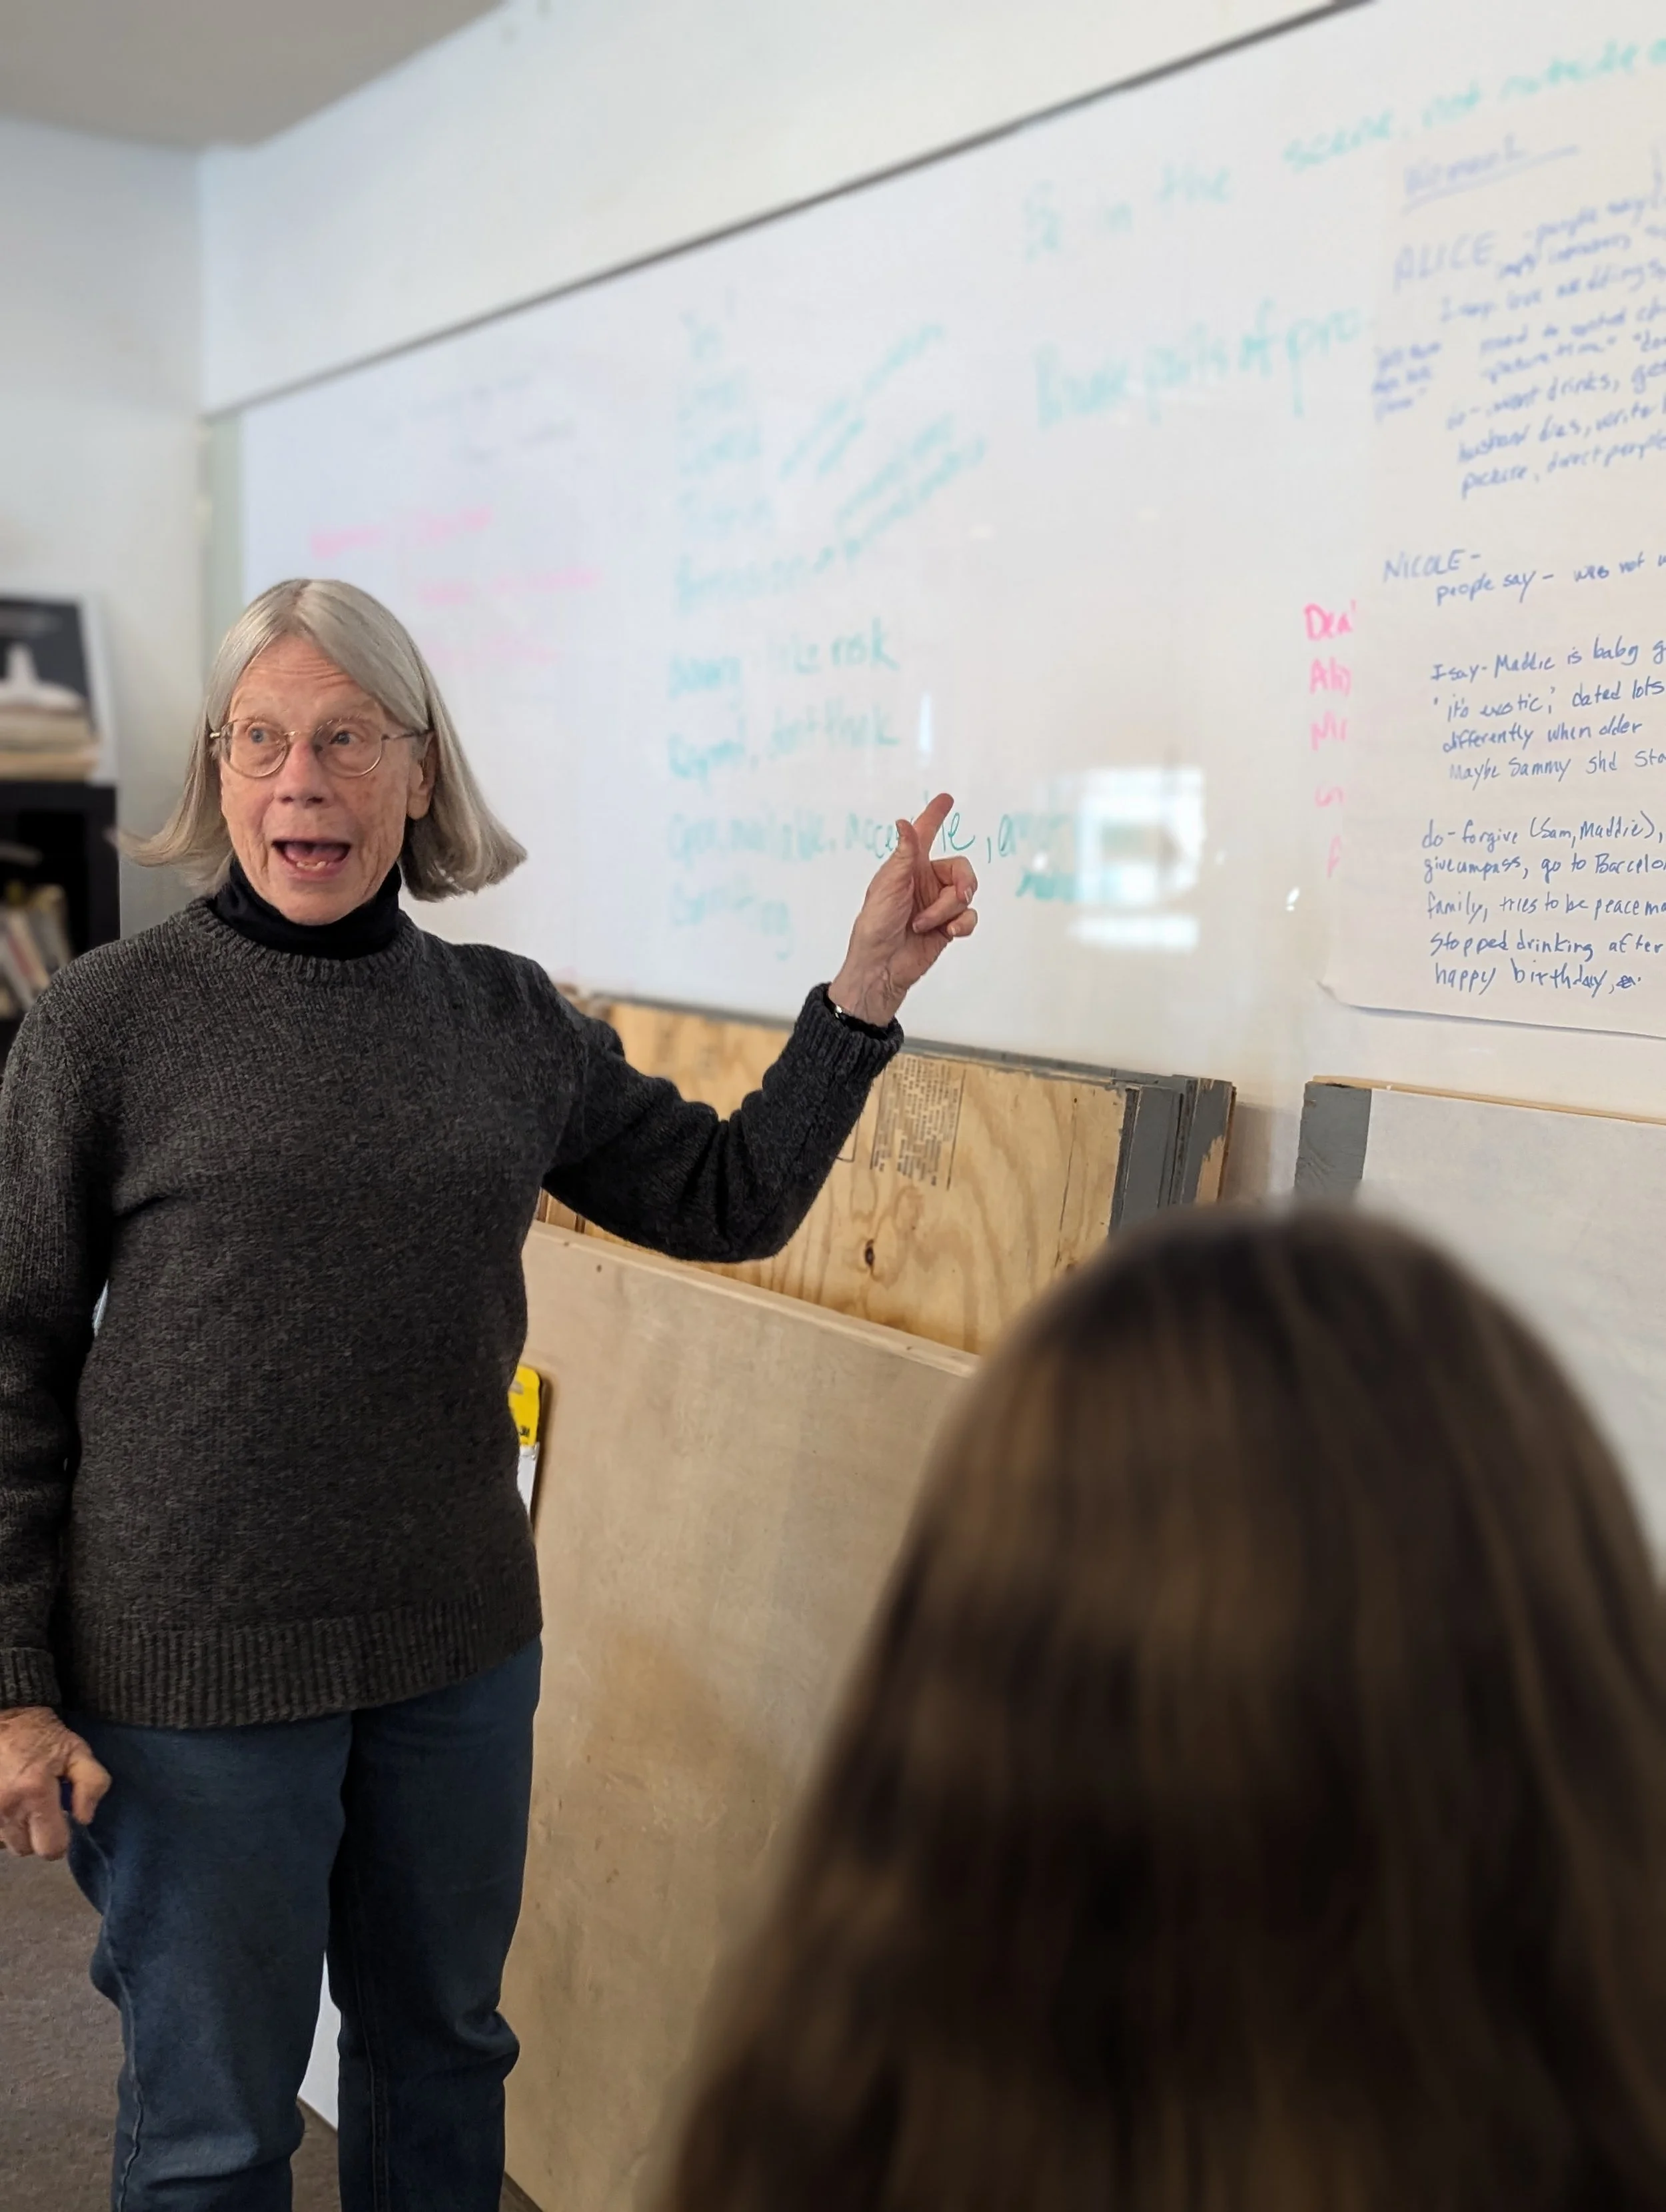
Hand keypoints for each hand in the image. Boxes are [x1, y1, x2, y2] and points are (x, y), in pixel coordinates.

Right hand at [0, 1706, 109, 1858]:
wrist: (0, 1718)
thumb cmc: (40, 1735)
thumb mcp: (76, 1750)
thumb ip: (91, 1783)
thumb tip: (84, 1818)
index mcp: (35, 1792)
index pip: (51, 1847)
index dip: (60, 1838)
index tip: (61, 1820)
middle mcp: (5, 1808)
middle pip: (26, 1849)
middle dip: (36, 1835)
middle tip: (40, 1810)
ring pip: (6, 1844)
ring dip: (16, 1830)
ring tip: (21, 1804)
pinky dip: (1, 1825)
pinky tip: (7, 1804)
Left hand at [829, 792, 978, 1027]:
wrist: (881, 967)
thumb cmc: (875, 926)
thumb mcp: (888, 887)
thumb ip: (904, 855)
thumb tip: (903, 822)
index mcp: (909, 868)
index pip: (925, 835)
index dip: (934, 816)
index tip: (946, 799)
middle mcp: (926, 883)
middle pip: (961, 869)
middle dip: (961, 884)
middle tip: (955, 897)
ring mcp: (938, 905)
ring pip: (965, 895)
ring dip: (947, 911)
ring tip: (924, 925)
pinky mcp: (948, 926)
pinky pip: (970, 917)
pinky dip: (962, 924)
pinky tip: (948, 932)